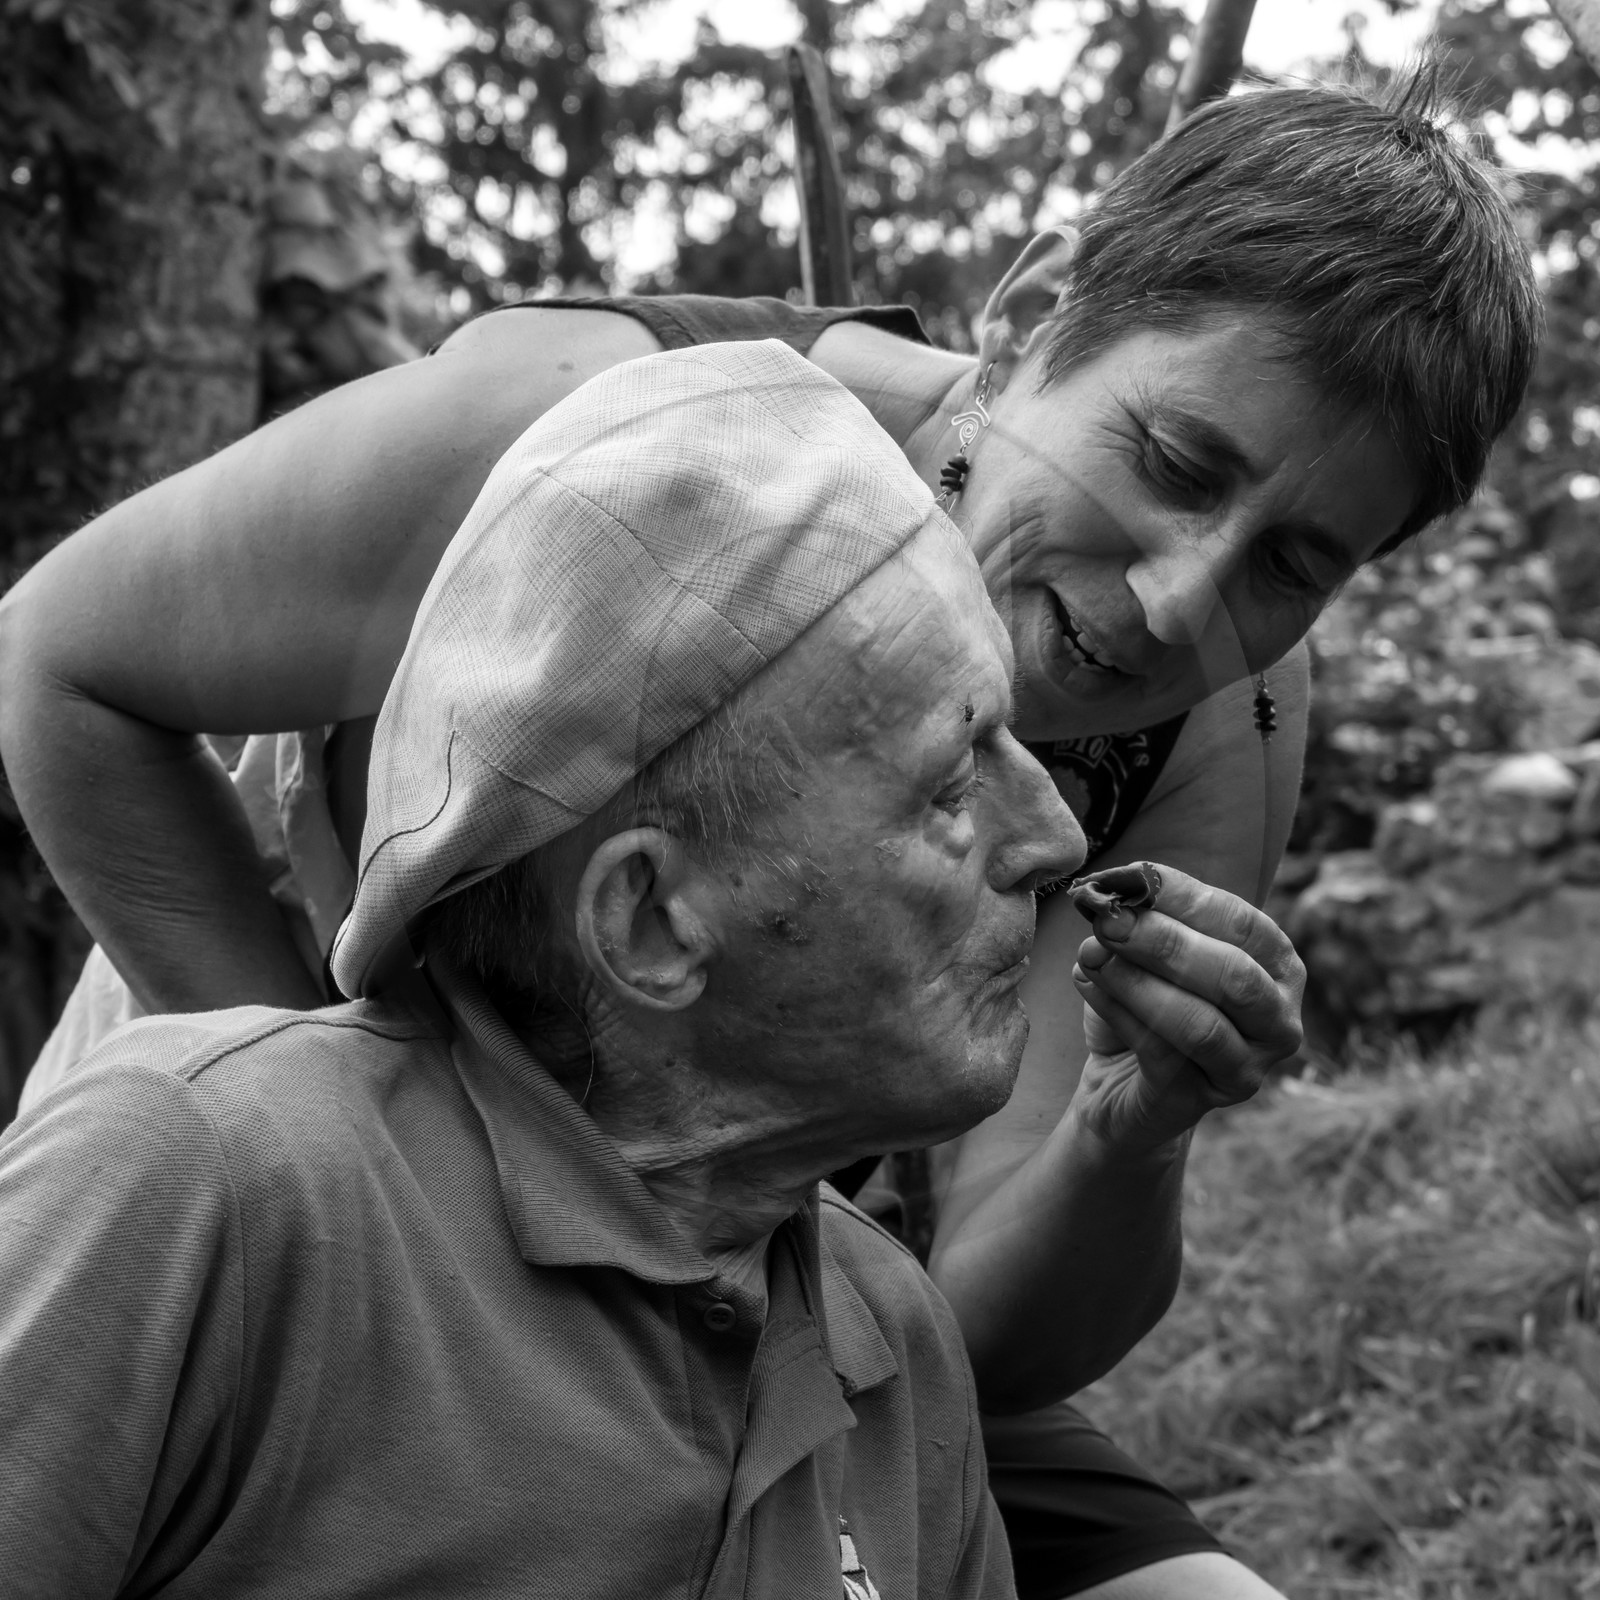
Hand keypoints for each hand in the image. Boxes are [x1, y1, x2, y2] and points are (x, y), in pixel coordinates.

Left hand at [1070, 862, 1303, 1157]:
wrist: (1121, 1084)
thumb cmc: (1143, 1003)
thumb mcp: (1147, 952)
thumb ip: (1140, 919)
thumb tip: (1110, 896)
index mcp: (1277, 965)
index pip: (1241, 923)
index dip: (1185, 897)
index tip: (1128, 878)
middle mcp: (1279, 1019)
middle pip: (1233, 975)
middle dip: (1165, 942)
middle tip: (1108, 920)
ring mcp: (1249, 1067)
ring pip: (1200, 1023)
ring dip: (1138, 981)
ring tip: (1090, 954)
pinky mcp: (1205, 1099)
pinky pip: (1162, 1054)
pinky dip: (1118, 1011)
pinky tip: (1085, 982)